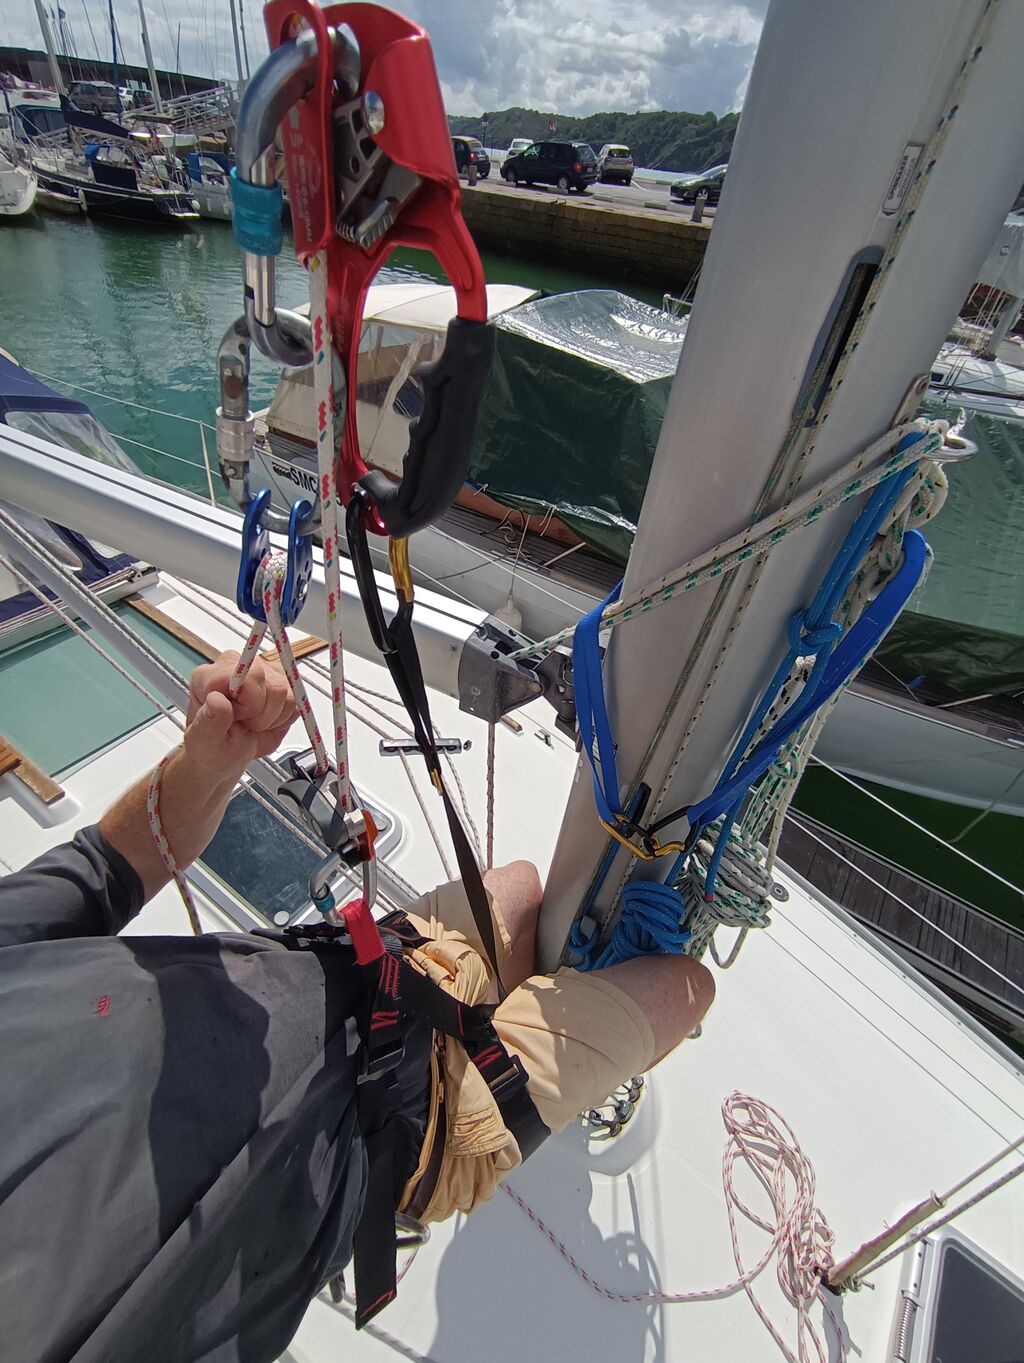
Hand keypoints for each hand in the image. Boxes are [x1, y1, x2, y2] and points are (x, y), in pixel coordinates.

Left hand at [183, 651, 299, 778]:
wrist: (226, 755)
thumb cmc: (212, 747)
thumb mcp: (206, 742)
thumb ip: (210, 720)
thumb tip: (216, 700)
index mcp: (211, 676)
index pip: (245, 674)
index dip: (249, 702)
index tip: (239, 718)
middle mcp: (238, 668)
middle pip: (272, 683)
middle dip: (263, 713)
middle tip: (246, 724)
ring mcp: (262, 672)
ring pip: (287, 692)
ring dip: (274, 717)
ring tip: (254, 724)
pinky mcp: (282, 683)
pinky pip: (297, 700)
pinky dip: (285, 718)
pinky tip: (267, 722)